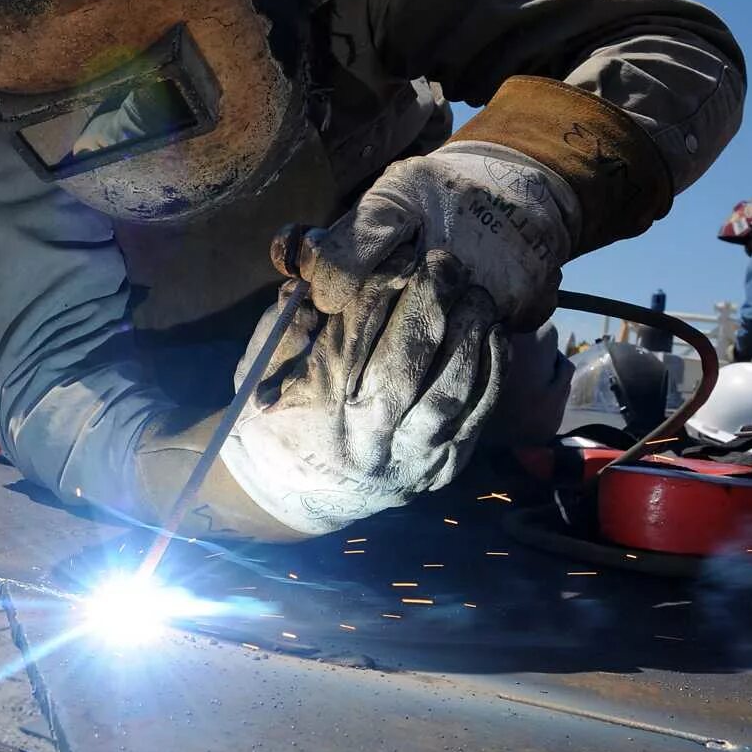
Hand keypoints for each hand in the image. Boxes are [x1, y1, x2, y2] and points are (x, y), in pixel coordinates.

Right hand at [217, 146, 579, 533]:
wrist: (303, 496)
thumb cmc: (278, 421)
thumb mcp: (258, 374)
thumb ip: (279, 329)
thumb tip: (303, 288)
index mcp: (318, 402)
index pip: (354, 334)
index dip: (381, 288)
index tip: (400, 256)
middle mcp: (365, 432)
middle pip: (406, 360)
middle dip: (431, 304)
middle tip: (445, 262)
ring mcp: (409, 455)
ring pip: (449, 390)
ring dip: (470, 334)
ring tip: (476, 293)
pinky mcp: (442, 467)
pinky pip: (477, 416)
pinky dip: (492, 371)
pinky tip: (494, 333)